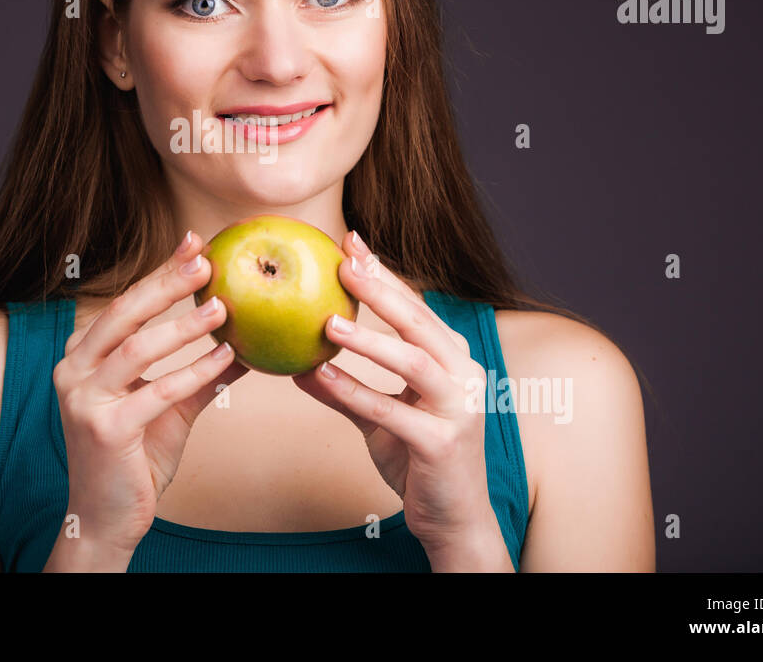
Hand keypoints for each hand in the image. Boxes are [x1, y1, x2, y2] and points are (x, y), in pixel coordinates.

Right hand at [50, 230, 249, 559]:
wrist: (106, 518)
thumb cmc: (135, 458)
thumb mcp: (170, 407)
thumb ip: (200, 373)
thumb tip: (249, 342)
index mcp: (82, 356)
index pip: (126, 304)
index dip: (160, 271)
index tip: (196, 243)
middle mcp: (72, 370)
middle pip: (125, 313)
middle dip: (167, 282)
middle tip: (208, 261)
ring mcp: (82, 399)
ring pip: (138, 347)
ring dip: (184, 325)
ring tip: (224, 307)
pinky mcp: (104, 428)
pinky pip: (156, 391)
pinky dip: (195, 372)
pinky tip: (229, 360)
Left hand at [292, 231, 505, 565]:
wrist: (454, 520)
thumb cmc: (420, 462)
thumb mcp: (379, 419)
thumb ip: (345, 390)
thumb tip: (298, 365)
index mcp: (453, 361)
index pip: (416, 307)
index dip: (384, 273)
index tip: (350, 242)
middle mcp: (464, 376)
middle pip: (420, 323)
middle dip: (381, 289)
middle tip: (343, 262)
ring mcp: (458, 410)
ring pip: (414, 362)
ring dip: (370, 339)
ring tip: (328, 323)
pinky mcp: (442, 444)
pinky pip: (393, 412)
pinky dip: (357, 392)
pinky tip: (322, 377)